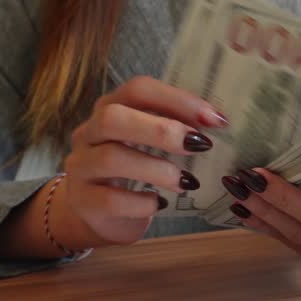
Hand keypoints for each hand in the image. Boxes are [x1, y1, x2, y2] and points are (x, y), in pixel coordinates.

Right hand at [58, 76, 228, 247]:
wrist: (96, 211)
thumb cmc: (133, 167)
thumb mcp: (149, 141)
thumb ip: (175, 126)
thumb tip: (219, 123)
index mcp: (111, 107)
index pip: (138, 89)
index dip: (177, 100)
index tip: (215, 119)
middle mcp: (90, 132)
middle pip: (113, 117)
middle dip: (161, 130)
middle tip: (199, 145)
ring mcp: (81, 166)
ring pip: (112, 158)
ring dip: (158, 169)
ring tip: (187, 182)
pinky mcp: (83, 200)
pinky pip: (110, 200)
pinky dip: (142, 202)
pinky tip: (159, 204)